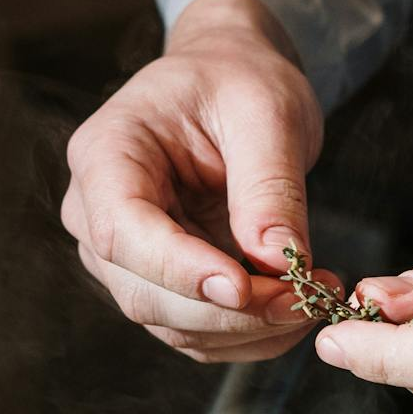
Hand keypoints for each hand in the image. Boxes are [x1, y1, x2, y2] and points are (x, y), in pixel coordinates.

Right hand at [62, 0, 335, 360]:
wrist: (230, 81)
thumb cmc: (237, 79)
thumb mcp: (266, 111)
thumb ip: (269, 184)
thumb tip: (279, 259)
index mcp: (105, 155)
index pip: (122, 232)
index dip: (180, 270)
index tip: (245, 288)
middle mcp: (97, 214)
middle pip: (145, 293)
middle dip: (232, 310)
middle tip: (308, 297)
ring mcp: (125, 256)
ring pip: (175, 325)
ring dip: (249, 330)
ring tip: (315, 298)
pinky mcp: (161, 283)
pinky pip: (200, 331)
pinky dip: (252, 334)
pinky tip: (298, 306)